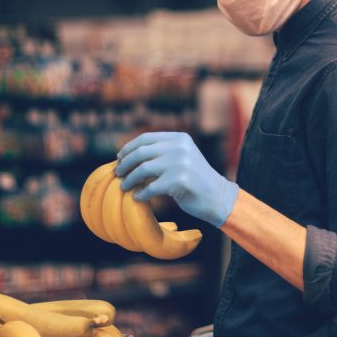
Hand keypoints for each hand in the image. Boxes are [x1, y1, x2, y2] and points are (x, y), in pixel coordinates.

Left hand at [115, 132, 237, 227]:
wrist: (218, 197)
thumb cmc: (195, 180)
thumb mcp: (182, 158)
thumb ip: (162, 153)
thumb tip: (128, 156)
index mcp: (179, 138)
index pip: (146, 138)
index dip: (129, 148)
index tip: (119, 157)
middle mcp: (179, 147)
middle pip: (141, 152)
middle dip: (125, 163)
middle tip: (118, 173)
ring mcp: (180, 163)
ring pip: (143, 169)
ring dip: (130, 179)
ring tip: (124, 186)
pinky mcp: (179, 180)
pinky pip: (151, 187)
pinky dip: (141, 193)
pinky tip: (138, 197)